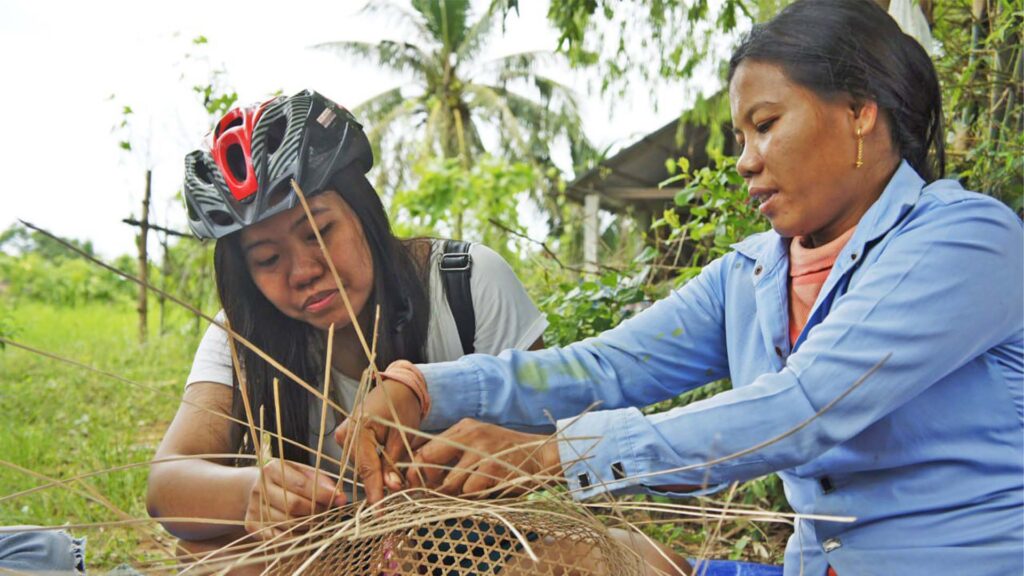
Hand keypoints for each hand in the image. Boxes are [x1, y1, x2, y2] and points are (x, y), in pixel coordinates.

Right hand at [244, 459, 345, 539]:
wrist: (258, 488)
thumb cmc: (289, 480)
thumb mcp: (305, 473)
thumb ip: (324, 483)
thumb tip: (341, 498)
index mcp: (273, 469)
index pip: (301, 485)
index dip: (322, 494)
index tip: (339, 500)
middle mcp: (260, 487)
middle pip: (293, 505)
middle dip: (315, 511)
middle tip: (327, 512)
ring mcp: (254, 507)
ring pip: (287, 523)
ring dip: (308, 525)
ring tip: (316, 520)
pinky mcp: (252, 525)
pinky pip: (279, 537)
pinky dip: (296, 537)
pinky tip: (304, 530)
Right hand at [333, 378, 422, 503]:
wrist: (396, 387)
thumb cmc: (402, 406)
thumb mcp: (402, 435)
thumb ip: (394, 462)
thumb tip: (391, 488)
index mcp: (359, 428)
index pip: (367, 467)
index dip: (375, 491)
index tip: (379, 512)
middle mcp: (345, 433)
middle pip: (362, 469)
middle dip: (378, 483)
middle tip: (394, 500)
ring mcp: (343, 435)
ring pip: (361, 466)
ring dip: (376, 475)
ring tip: (394, 482)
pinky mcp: (346, 437)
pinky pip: (359, 458)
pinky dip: (372, 465)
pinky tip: (384, 471)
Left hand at [406, 418, 562, 496]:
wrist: (542, 454)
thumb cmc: (507, 453)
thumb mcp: (479, 441)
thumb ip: (452, 451)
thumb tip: (420, 469)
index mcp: (463, 428)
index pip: (424, 447)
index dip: (415, 469)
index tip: (416, 484)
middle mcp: (469, 435)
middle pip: (428, 461)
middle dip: (428, 482)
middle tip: (436, 493)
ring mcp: (481, 451)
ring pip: (449, 484)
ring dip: (457, 494)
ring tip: (473, 490)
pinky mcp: (492, 468)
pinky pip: (469, 491)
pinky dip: (474, 497)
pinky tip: (487, 490)